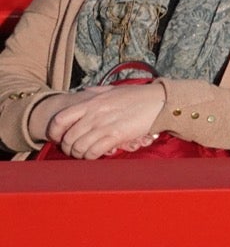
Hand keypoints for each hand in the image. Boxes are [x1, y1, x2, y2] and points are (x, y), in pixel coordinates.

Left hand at [46, 83, 165, 159]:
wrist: (159, 101)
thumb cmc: (138, 96)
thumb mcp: (113, 89)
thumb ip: (96, 92)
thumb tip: (85, 92)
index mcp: (91, 102)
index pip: (60, 119)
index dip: (54, 132)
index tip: (58, 138)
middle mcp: (94, 114)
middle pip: (68, 138)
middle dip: (68, 148)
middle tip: (74, 150)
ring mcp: (104, 125)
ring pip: (79, 147)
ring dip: (80, 154)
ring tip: (85, 154)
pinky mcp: (116, 135)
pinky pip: (94, 152)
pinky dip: (91, 157)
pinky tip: (96, 155)